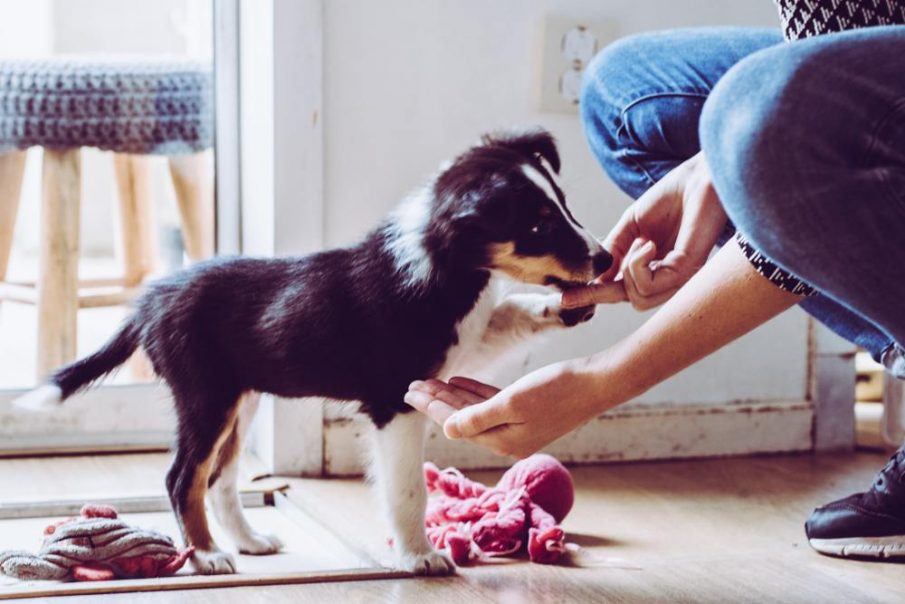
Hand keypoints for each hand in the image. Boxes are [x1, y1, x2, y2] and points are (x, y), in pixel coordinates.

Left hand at [404, 362, 600, 457]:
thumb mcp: (513, 402)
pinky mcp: (528, 412)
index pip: (456, 423)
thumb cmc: (557, 389)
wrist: (597, 383)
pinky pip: (492, 404)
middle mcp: (508, 439)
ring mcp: (519, 427)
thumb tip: (446, 429)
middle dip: (436, 402)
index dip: (431, 406)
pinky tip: (458, 382)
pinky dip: (474, 393)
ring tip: (429, 383)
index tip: (410, 391)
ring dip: (452, 396)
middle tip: (412, 385)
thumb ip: (478, 416)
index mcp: (502, 442)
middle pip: (462, 419)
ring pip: (475, 411)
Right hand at [562, 152, 725, 310]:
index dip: (593, 294)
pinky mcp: (688, 271)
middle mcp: (671, 277)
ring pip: (639, 297)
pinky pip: (650, 285)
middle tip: (580, 285)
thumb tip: (595, 275)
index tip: (564, 298)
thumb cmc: (673, 197)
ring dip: (629, 270)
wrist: (698, 178)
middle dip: (600, 292)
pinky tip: (648, 244)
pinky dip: (639, 264)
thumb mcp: (632, 226)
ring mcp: (681, 277)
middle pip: (631, 299)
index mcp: (657, 266)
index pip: (624, 289)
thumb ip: (614, 250)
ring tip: (642, 242)